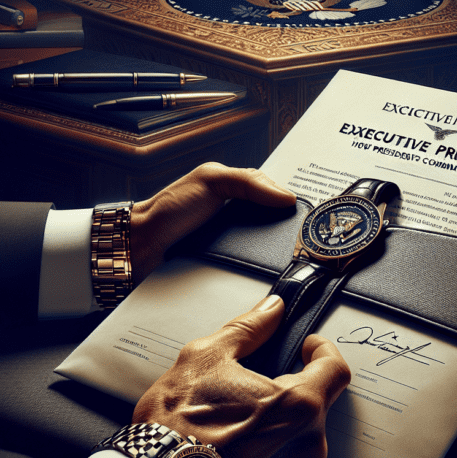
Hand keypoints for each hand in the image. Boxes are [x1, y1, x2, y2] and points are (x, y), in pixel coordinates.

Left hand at [130, 163, 295, 283]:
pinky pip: (250, 271)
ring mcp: (233, 245)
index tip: (316, 215)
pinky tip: (268, 276)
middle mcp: (238, 218)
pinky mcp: (226, 268)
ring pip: (266, 253)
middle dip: (290, 236)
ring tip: (294, 264)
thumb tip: (287, 197)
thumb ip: (248, 182)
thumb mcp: (211, 181)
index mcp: (237, 191)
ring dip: (275, 258)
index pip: (276, 197)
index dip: (295, 205)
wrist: (140, 246)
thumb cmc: (169, 209)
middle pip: (275, 228)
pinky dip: (258, 274)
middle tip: (310, 244)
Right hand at [132, 294, 350, 457]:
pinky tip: (240, 453)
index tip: (306, 348)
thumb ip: (249, 328)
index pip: (336, 370)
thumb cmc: (175, 426)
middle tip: (253, 390)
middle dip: (292, 391)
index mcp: (298, 405)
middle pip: (317, 405)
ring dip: (282, 427)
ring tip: (239, 424)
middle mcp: (307, 445)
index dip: (322, 352)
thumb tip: (272, 309)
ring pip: (303, 439)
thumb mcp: (206, 357)